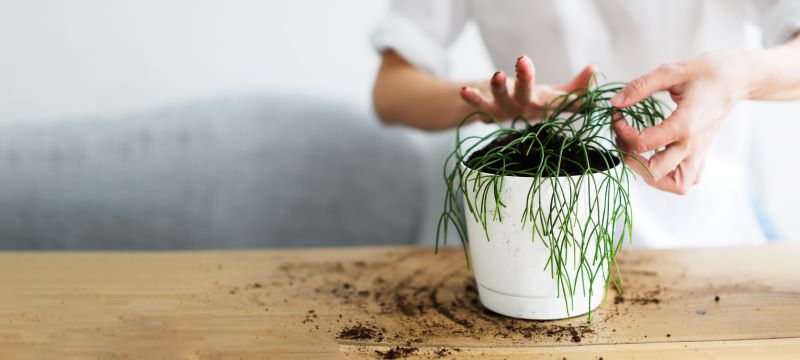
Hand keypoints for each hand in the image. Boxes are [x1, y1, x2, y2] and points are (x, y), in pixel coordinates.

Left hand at [460, 55, 597, 121]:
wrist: (501, 115)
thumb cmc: (534, 102)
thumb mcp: (555, 95)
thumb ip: (577, 86)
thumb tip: (595, 69)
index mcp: (544, 105)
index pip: (564, 99)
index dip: (577, 94)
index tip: (591, 73)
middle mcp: (524, 108)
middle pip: (526, 92)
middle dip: (525, 77)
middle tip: (524, 61)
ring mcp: (504, 110)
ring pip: (500, 98)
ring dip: (498, 86)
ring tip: (497, 74)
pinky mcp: (486, 110)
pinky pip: (477, 104)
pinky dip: (471, 98)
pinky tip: (464, 90)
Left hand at [611, 50, 750, 193]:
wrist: (738, 78)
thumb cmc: (706, 72)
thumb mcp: (670, 71)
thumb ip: (641, 86)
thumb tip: (615, 102)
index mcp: (685, 125)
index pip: (643, 143)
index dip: (622, 132)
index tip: (617, 116)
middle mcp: (693, 145)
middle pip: (656, 172)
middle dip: (631, 159)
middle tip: (624, 139)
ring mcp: (700, 152)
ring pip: (677, 185)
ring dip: (653, 176)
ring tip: (640, 155)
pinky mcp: (703, 153)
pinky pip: (689, 179)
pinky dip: (671, 176)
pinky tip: (660, 156)